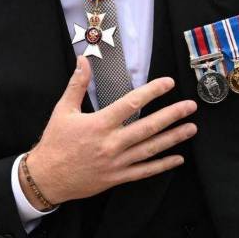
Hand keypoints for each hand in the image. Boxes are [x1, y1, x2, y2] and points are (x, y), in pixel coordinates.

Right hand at [21, 55, 196, 208]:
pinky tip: (177, 158)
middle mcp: (112, 143)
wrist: (47, 177)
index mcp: (99, 124)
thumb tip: (83, 60)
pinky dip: (163, 165)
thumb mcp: (63, 110)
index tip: (168, 83)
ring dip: (173, 138)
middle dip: (172, 115)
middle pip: (148, 127)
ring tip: (191, 128)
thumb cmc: (55, 142)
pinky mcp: (118, 177)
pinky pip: (145, 171)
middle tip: (190, 107)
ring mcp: (117, 162)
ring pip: (151, 148)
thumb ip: (76, 84)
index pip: (131, 103)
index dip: (152, 92)